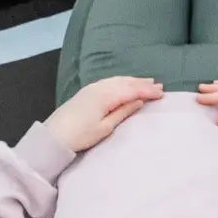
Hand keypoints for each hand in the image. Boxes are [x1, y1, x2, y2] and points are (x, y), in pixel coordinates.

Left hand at [43, 76, 162, 152]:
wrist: (54, 136)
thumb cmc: (80, 136)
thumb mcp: (105, 128)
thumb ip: (123, 112)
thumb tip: (139, 101)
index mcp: (106, 96)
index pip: (132, 91)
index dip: (148, 92)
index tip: (162, 94)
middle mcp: (100, 87)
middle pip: (126, 83)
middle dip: (143, 84)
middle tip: (159, 86)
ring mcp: (92, 88)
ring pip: (118, 81)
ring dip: (133, 81)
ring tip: (147, 82)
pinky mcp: (87, 91)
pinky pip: (110, 82)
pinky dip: (121, 82)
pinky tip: (125, 84)